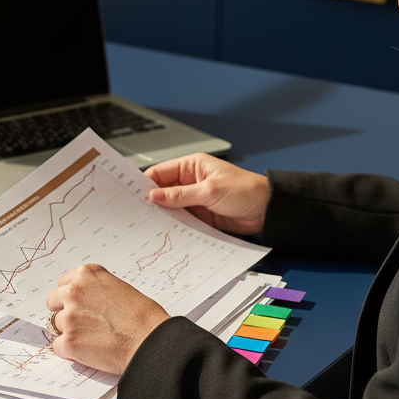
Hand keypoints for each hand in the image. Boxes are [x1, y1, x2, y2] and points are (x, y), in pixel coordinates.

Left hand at [45, 264, 169, 374]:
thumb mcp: (118, 288)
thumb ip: (95, 291)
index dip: (71, 298)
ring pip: (55, 325)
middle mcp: (74, 291)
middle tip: (81, 324)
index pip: (63, 284)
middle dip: (64, 312)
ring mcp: (69, 317)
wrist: (150, 339)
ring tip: (92, 339)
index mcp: (86, 274)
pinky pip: (58, 347)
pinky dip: (70, 352)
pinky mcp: (69, 341)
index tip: (79, 306)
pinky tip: (89, 351)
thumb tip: (83, 304)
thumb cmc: (143, 317)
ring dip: (69, 332)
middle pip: (53, 302)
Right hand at [144, 154, 268, 234]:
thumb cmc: (246, 191)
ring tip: (147, 224)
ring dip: (162, 215)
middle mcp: (190, 182)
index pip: (160, 172)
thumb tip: (154, 196)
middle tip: (136, 212)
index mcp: (192, 166)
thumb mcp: (210, 190)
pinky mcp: (199, 216)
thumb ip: (180, 195)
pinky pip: (181, 220)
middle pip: (162, 191)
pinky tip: (165, 231)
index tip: (131, 195)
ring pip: (170, 208)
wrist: (267, 211)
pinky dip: (173, 226)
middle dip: (151, 201)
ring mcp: (194, 200)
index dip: (145, 183)